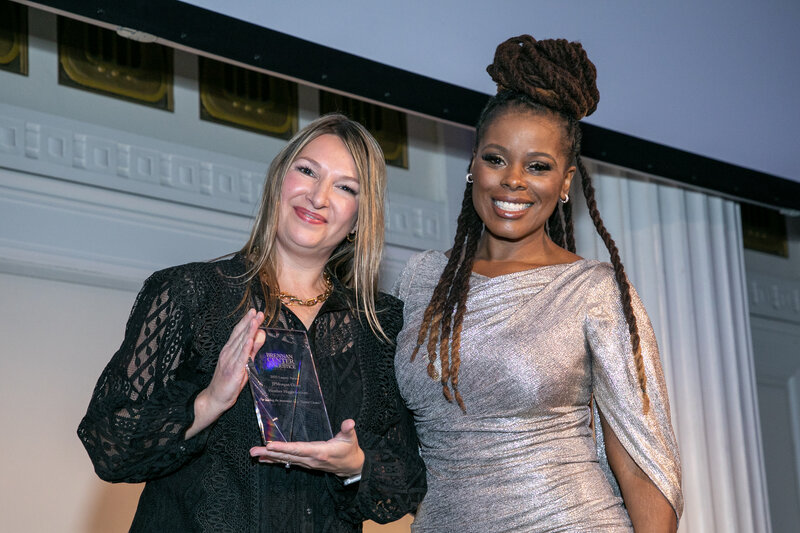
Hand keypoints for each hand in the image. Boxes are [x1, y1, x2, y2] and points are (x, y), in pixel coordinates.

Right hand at [186, 309, 264, 438]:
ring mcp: (230, 361)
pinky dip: (245, 348)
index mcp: (230, 350)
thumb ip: (252, 349)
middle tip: (257, 312)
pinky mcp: (233, 371)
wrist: (215, 398)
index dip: (246, 321)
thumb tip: (261, 334)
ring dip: (248, 331)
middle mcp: (228, 353)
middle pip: (240, 335)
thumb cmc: (229, 381)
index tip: (253, 311)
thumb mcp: (243, 362)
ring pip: (241, 343)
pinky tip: (249, 340)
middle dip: (249, 323)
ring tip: (255, 320)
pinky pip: (240, 358)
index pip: (239, 333)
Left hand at [249, 419, 364, 477]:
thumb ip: (348, 429)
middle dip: (270, 453)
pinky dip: (275, 460)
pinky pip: (288, 462)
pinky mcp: (306, 463)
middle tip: (253, 450)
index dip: (285, 447)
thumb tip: (350, 422)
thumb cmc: (350, 449)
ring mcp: (307, 463)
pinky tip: (264, 459)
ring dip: (269, 457)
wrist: (351, 467)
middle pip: (287, 455)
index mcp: (320, 452)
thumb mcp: (351, 438)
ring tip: (254, 454)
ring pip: (285, 460)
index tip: (271, 445)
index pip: (299, 449)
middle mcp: (311, 459)